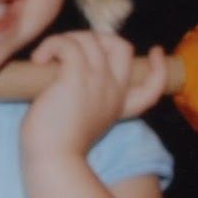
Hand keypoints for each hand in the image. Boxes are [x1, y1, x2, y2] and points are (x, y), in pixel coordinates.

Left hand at [20, 31, 166, 162]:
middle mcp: (113, 91)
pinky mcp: (76, 78)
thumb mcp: (83, 120)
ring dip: (65, 40)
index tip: (155, 52)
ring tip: (45, 57)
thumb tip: (64, 72)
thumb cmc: (57, 144)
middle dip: (96, 37)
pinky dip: (52, 44)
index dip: (158, 67)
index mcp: (119, 105)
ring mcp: (97, 83)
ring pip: (90, 40)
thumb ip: (87, 98)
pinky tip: (39, 60)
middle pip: (121, 47)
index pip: (154, 85)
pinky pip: (68, 45)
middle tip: (69, 48)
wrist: (53, 160)